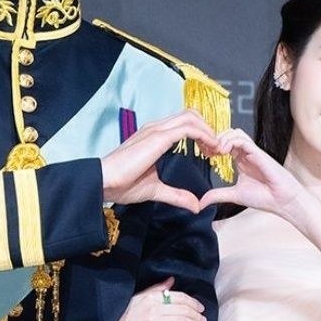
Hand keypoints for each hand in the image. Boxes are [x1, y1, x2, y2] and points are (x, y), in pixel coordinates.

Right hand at [101, 110, 216, 212]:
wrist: (104, 181)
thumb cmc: (122, 184)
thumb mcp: (155, 190)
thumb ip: (176, 194)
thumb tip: (195, 205)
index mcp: (154, 136)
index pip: (184, 123)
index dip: (201, 133)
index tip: (211, 151)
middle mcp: (156, 128)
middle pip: (190, 115)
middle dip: (208, 128)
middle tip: (216, 149)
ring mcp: (156, 130)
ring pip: (191, 117)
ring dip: (208, 131)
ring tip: (216, 149)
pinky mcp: (158, 137)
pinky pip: (188, 128)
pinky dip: (203, 135)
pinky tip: (210, 148)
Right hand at [110, 277, 205, 320]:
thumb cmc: (126, 316)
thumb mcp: (138, 298)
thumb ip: (156, 289)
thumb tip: (172, 280)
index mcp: (150, 297)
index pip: (177, 296)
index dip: (192, 301)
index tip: (200, 307)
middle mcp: (153, 308)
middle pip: (182, 309)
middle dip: (196, 314)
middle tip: (203, 318)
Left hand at [198, 129, 304, 218]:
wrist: (283, 202)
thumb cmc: (264, 197)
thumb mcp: (234, 195)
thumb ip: (218, 195)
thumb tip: (200, 203)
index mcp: (241, 160)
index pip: (225, 142)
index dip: (213, 145)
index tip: (204, 154)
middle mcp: (246, 154)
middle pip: (229, 133)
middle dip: (215, 138)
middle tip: (208, 151)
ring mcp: (253, 152)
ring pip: (236, 133)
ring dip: (223, 138)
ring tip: (216, 151)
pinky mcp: (259, 154)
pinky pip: (244, 140)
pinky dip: (232, 142)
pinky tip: (224, 152)